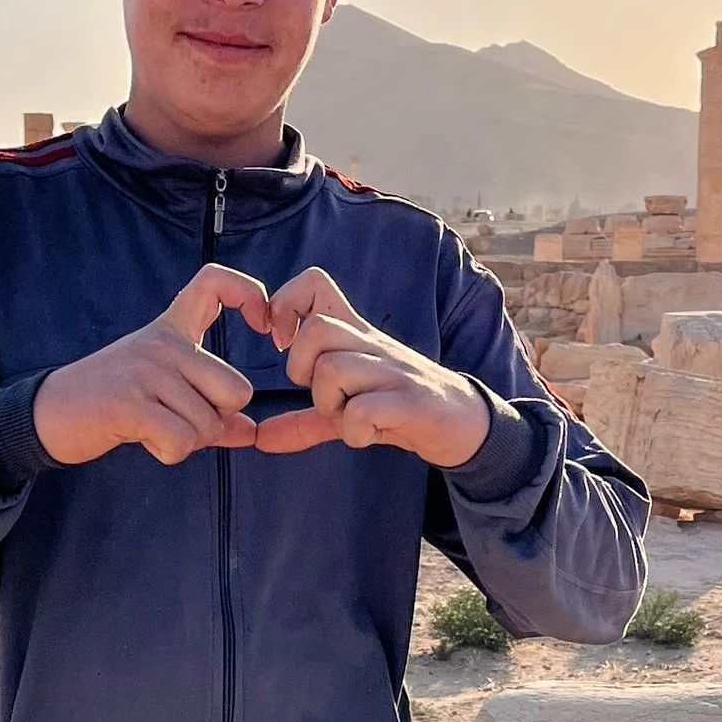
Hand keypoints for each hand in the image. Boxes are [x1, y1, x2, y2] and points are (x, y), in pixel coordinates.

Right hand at [33, 265, 270, 465]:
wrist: (49, 414)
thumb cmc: (111, 404)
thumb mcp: (165, 396)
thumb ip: (211, 411)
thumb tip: (251, 432)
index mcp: (171, 329)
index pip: (215, 282)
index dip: (251, 294)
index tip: (265, 324)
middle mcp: (162, 343)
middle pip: (236, 391)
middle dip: (216, 421)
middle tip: (178, 420)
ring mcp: (146, 370)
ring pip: (210, 425)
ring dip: (188, 442)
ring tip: (152, 427)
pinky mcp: (130, 403)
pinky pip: (182, 441)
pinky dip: (169, 453)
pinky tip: (143, 438)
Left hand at [251, 267, 490, 466]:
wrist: (462, 424)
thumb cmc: (399, 408)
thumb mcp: (345, 411)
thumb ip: (303, 420)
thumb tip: (259, 438)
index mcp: (355, 335)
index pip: (314, 283)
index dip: (285, 304)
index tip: (281, 340)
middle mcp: (373, 345)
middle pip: (317, 329)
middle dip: (302, 368)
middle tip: (319, 394)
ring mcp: (393, 371)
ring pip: (334, 369)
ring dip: (329, 404)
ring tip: (347, 419)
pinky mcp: (410, 402)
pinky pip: (362, 411)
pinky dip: (355, 431)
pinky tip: (366, 435)